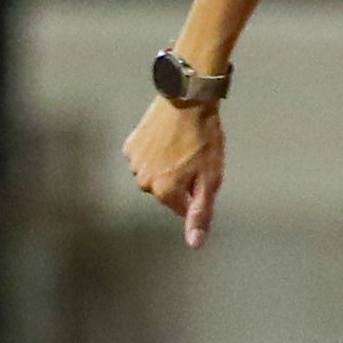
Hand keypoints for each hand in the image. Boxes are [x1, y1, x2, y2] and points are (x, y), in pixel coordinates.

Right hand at [123, 96, 225, 247]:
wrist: (187, 99)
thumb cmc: (203, 138)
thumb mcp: (210, 178)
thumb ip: (200, 213)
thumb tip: (194, 243)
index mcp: (164, 192)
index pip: (183, 207)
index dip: (197, 191)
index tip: (204, 171)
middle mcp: (144, 181)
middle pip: (166, 191)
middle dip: (180, 180)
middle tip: (195, 157)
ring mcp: (134, 162)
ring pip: (154, 175)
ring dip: (166, 167)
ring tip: (182, 146)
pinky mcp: (131, 144)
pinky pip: (143, 158)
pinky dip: (154, 152)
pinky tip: (167, 139)